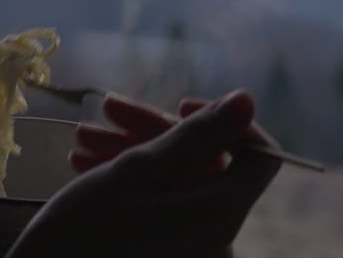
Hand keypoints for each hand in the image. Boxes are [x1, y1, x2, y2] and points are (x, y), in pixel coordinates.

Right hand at [6, 90, 280, 257]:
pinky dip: (131, 182)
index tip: (180, 105)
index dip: (227, 123)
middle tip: (107, 109)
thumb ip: (196, 134)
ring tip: (82, 139)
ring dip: (131, 151)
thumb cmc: (87, 228)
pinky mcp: (164, 250)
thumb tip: (247, 100)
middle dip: (155, 131)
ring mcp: (190, 247)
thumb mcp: (137, 170)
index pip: (260, 157)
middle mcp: (216, 236)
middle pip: (207, 165)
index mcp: (221, 215)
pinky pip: (161, 205)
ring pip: (176, 181)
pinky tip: (87, 165)